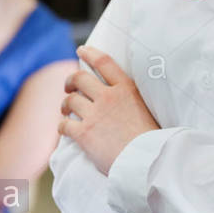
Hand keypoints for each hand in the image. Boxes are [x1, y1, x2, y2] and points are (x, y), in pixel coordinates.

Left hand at [58, 45, 159, 174]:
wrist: (147, 162)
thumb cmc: (151, 140)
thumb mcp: (146, 108)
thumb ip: (130, 99)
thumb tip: (120, 96)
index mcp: (126, 89)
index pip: (103, 62)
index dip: (89, 53)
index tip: (81, 50)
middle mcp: (108, 97)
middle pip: (80, 78)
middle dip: (70, 81)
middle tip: (69, 87)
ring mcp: (94, 115)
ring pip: (69, 101)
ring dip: (64, 105)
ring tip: (65, 110)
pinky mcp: (84, 134)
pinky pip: (64, 124)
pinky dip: (62, 126)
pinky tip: (64, 128)